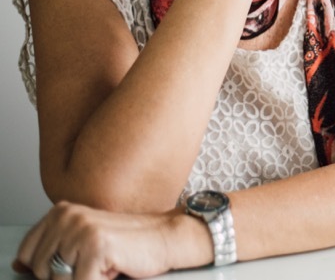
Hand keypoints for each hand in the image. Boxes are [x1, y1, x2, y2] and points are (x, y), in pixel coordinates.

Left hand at [13, 201, 204, 279]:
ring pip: (59, 279)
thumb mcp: (81, 245)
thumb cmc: (127, 244)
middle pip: (42, 271)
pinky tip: (114, 267)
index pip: (27, 254)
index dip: (48, 269)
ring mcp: (80, 229)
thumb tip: (18, 264)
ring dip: (85, 278)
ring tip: (104, 265)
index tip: (73, 265)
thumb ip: (50, 252)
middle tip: (96, 263)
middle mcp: (66, 216)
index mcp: (60, 212)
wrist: (166, 238)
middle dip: (68, 276)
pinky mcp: (96, 245)